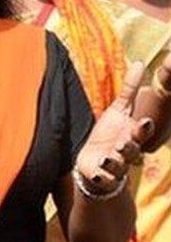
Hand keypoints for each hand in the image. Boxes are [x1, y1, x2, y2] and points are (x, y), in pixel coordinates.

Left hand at [76, 62, 152, 193]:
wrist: (97, 161)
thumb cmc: (112, 132)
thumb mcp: (120, 109)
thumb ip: (130, 89)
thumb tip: (139, 63)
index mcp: (133, 134)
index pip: (141, 131)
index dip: (144, 127)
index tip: (145, 121)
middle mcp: (128, 151)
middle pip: (132, 149)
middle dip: (130, 145)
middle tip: (124, 141)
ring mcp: (116, 165)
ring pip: (118, 165)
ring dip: (115, 162)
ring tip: (109, 158)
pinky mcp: (102, 176)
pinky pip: (103, 179)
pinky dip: (101, 178)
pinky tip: (96, 175)